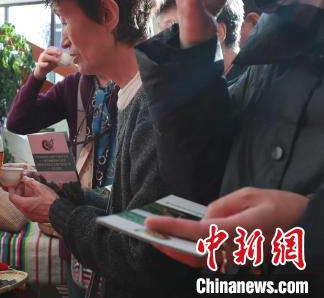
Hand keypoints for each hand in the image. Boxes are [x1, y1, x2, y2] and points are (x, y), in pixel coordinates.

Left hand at [6, 176, 58, 222]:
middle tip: (22, 185)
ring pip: (22, 206)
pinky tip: (35, 198)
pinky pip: (28, 210)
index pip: (12, 197)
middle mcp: (25, 212)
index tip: (12, 184)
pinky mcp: (35, 218)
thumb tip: (25, 178)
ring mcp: (30, 216)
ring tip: (29, 190)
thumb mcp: (40, 188)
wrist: (60, 213)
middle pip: (17, 201)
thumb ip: (31, 182)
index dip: (11, 189)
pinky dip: (28, 203)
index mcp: (24, 205)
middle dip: (18, 192)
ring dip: (23, 198)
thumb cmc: (51, 202)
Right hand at [33, 47, 62, 79]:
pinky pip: (41, 64)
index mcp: (47, 52)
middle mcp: (43, 54)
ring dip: (51, 57)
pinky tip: (47, 64)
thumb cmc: (49, 65)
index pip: (51, 48)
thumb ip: (60, 59)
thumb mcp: (55, 61)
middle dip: (54, 51)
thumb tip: (68, 59)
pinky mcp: (39, 65)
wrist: (42, 71)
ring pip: (45, 56)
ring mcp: (41, 59)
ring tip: (57, 60)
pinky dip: (44, 64)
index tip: (61, 51)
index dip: (56, 49)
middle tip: (60, 53)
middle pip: (47, 50)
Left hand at [145, 188, 309, 267]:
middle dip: (170, 245)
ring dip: (178, 249)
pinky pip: (212, 258)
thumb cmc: (279, 206)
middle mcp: (239, 247)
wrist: (305, 225)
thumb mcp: (249, 195)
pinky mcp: (240, 258)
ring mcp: (240, 256)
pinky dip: (192, 251)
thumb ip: (221, 207)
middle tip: (148, 233)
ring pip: (202, 258)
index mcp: (242, 229)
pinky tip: (177, 239)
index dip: (174, 227)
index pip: (200, 231)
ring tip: (157, 235)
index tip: (152, 222)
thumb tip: (202, 220)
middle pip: (197, 252)